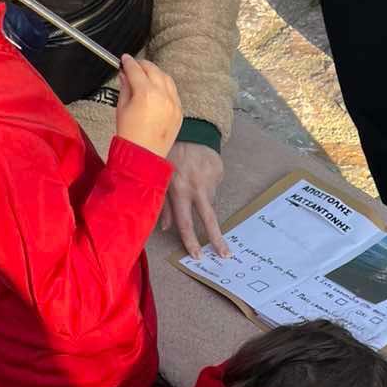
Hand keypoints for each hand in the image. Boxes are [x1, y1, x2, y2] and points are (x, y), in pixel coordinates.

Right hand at [115, 55, 181, 159]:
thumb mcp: (122, 107)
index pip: (136, 69)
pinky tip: (157, 89)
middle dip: (142, 65)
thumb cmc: (130, 135)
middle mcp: (162, 96)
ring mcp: (173, 104)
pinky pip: (174, 92)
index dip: (128, 62)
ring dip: (156, 73)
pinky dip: (165, 86)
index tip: (124, 60)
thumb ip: (125, 87)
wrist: (143, 156)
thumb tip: (125, 75)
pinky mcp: (179, 112)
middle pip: (153, 70)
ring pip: (166, 78)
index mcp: (146, 94)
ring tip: (146, 75)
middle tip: (134, 66)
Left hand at [161, 142, 228, 259]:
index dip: (191, 241)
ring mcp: (210, 181)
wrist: (191, 130)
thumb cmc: (171, 155)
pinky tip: (202, 175)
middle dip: (217, 239)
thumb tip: (164, 228)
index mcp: (179, 191)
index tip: (198, 256)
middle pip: (209, 220)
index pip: (185, 223)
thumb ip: (163, 204)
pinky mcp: (219, 173)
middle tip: (225, 255)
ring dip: (204, 200)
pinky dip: (208, 186)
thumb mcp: (161, 178)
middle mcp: (196, 188)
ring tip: (196, 183)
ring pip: (209, 202)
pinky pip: (214, 187)